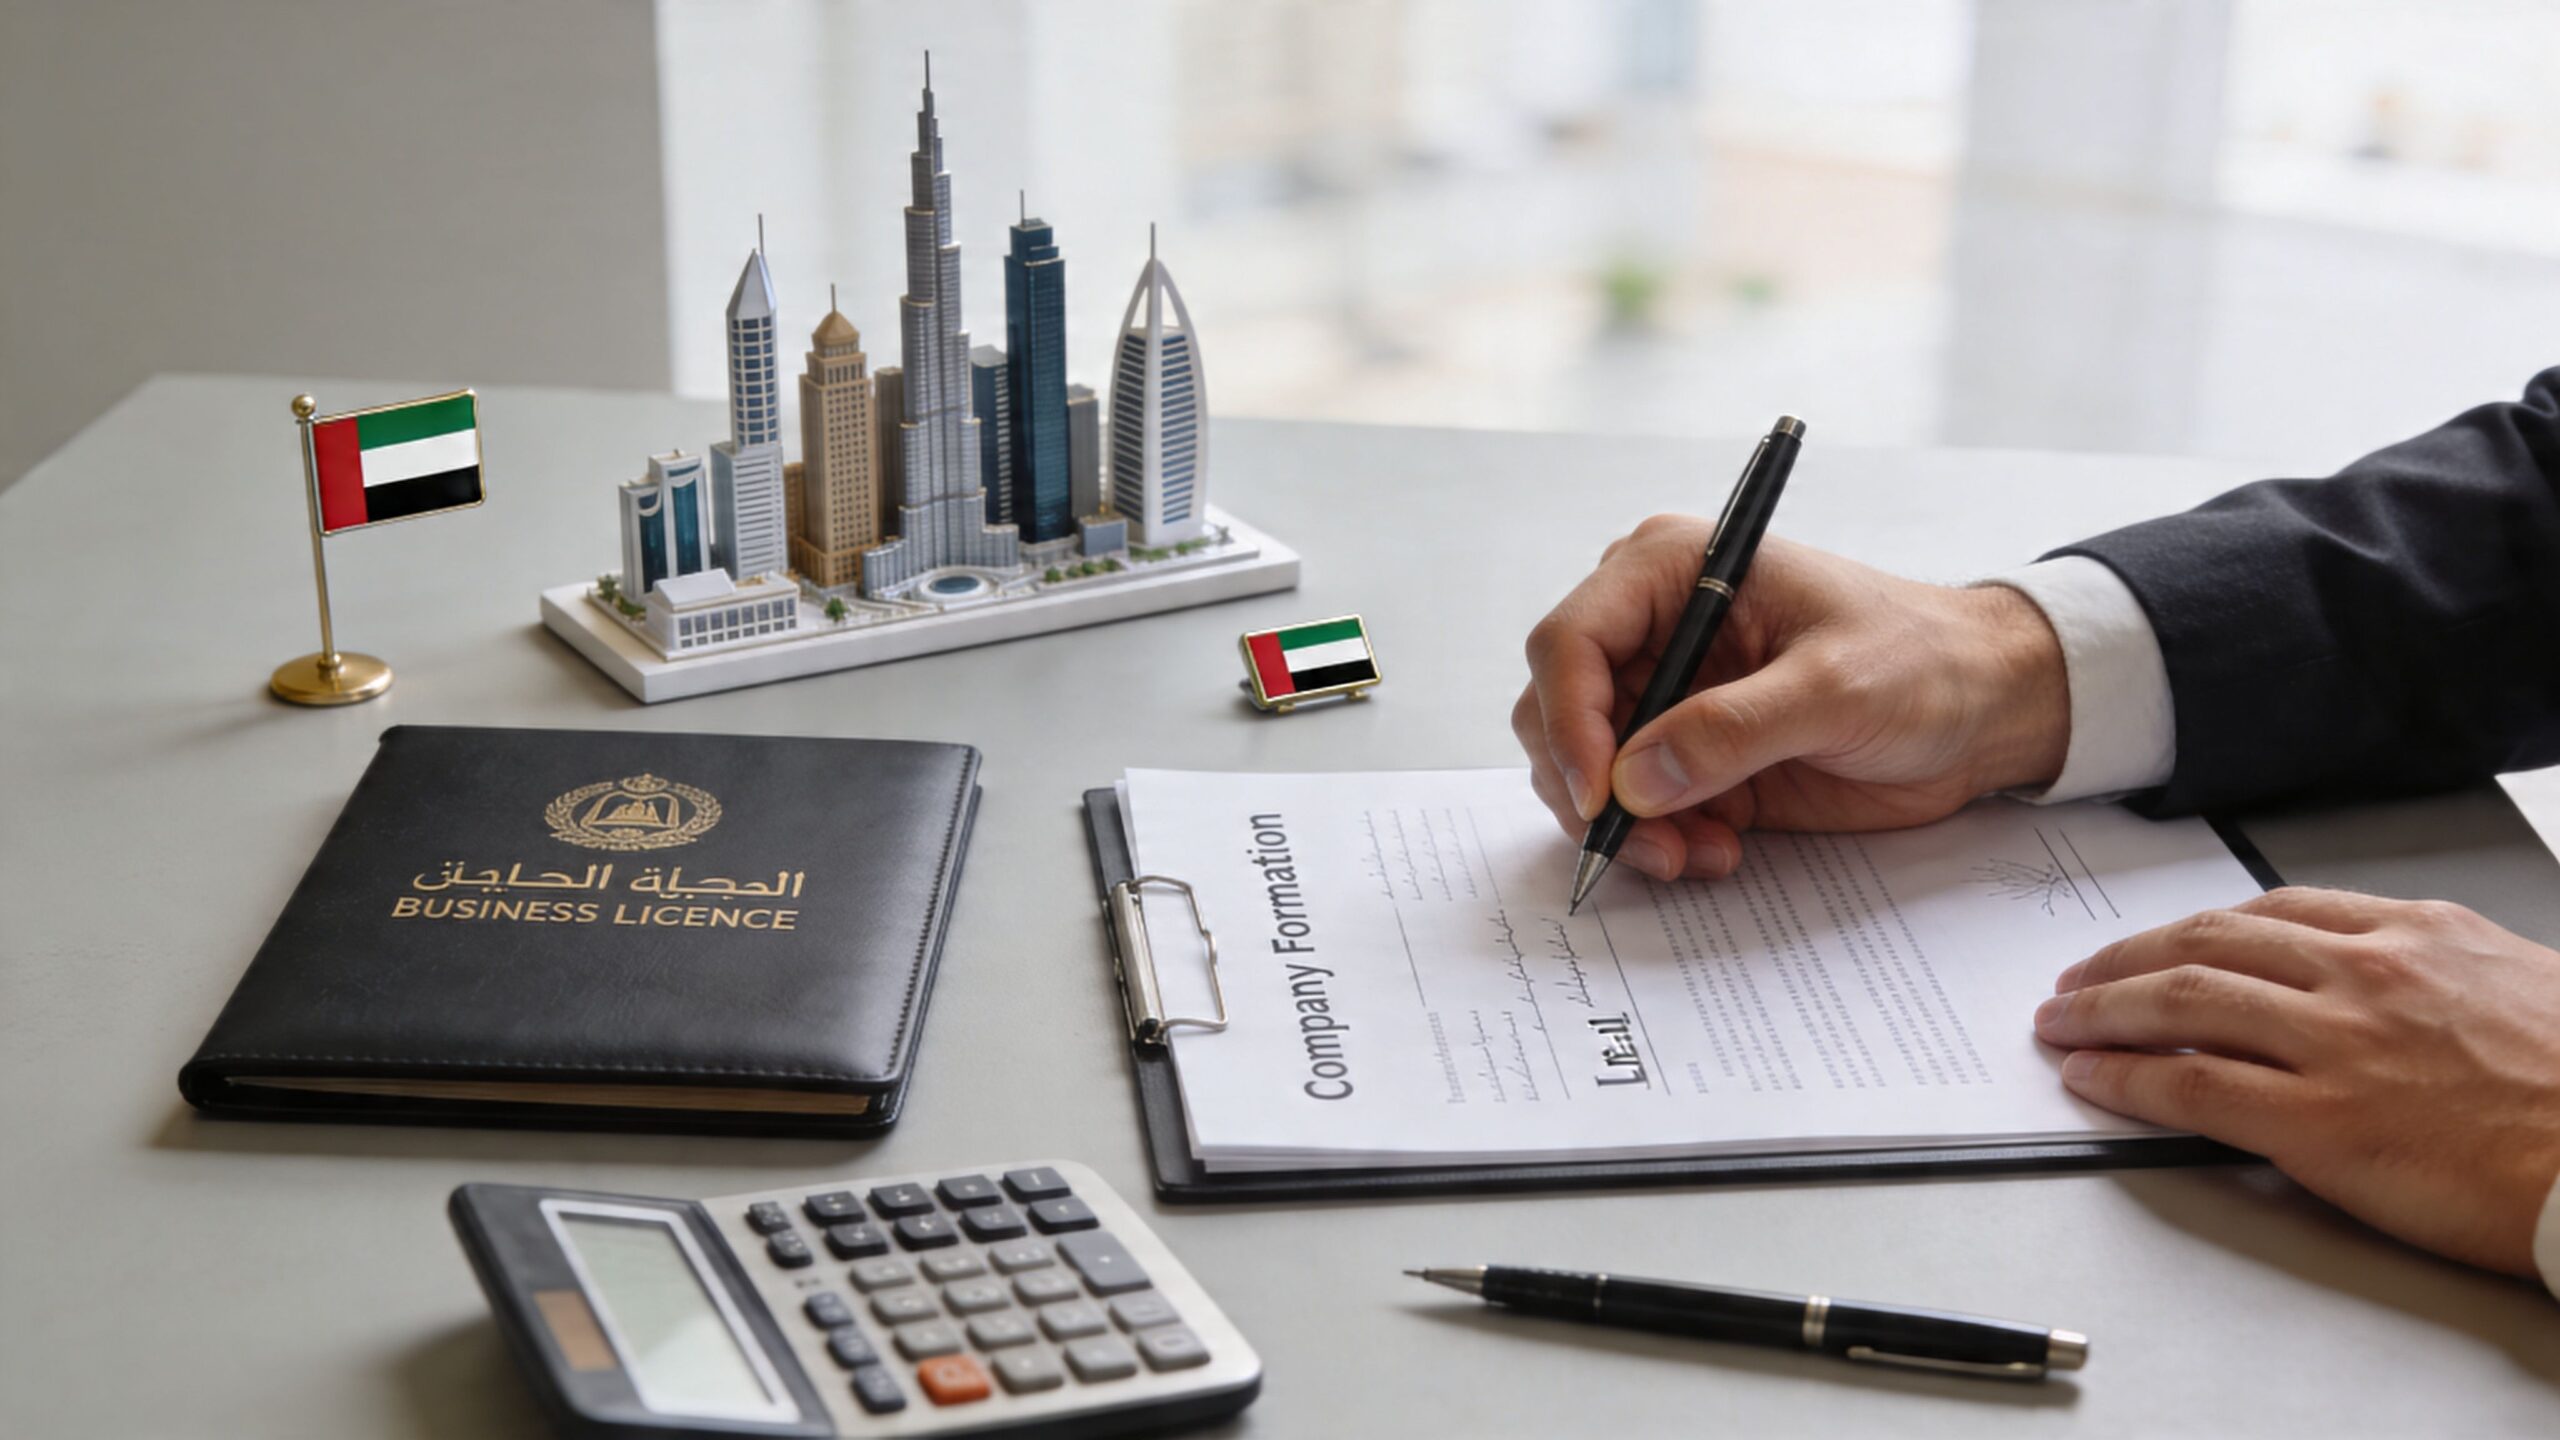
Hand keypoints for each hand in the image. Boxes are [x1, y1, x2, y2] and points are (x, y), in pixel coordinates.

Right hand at [1512, 521, 2070, 879]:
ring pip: (1585, 770)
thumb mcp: (1835, 687)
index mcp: (1672, 570)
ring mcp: (1666, 695)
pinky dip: (1657, 842)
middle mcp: (1652, 628)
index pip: (1569, 641)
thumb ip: (1732, 730)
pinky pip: (1633, 809)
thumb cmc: (1923, 661)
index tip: (1600, 793)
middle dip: (1589, 788)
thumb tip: (1633, 781)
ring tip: (1696, 855)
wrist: (1984, 707)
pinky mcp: (1688, 755)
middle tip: (1647, 844)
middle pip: (1556, 712)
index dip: (1567, 719)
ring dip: (1624, 826)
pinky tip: (1716, 851)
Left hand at [2037, 888, 2559, 1275]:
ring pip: (2182, 1002)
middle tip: (2076, 980)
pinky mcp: (2322, 1123)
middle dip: (2124, 959)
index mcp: (2414, 935)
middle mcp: (2364, 975)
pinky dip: (2126, 1078)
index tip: (2155, 943)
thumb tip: (2376, 982)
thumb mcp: (2514, 983)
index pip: (2270, 911)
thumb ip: (2429, 972)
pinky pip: (2192, 1087)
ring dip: (2102, 1010)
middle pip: (2206, 943)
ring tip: (2061, 1023)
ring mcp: (2337, 1046)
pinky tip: (2092, 1078)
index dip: (2194, 929)